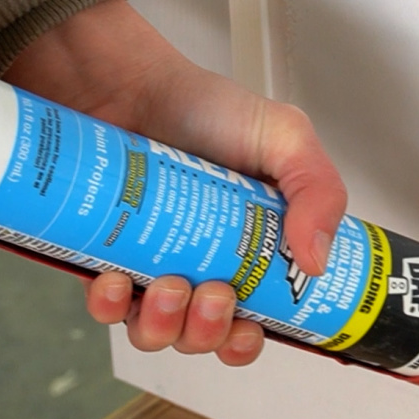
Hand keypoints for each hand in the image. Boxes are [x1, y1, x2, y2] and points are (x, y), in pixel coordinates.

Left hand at [3, 0, 347, 365]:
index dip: (253, 338)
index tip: (252, 327)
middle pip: (206, 336)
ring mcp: (149, 264)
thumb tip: (318, 261)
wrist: (126, 80)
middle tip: (213, 295)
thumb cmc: (204, 106)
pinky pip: (103, 305)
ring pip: (154, 331)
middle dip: (209, 333)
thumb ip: (319, 189)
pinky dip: (110, 305)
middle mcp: (201, 264)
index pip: (259, 318)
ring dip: (163, 326)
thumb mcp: (286, 138)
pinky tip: (116, 281)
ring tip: (169, 287)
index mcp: (252, 249)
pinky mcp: (100, 257)